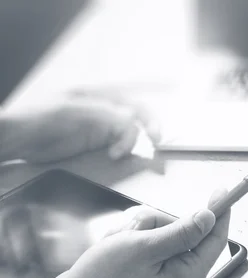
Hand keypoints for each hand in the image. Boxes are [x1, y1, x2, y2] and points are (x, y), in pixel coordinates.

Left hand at [2, 92, 159, 162]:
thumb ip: (108, 115)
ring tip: (126, 153)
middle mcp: (103, 108)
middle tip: (156, 141)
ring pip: (131, 131)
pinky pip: (120, 144)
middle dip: (150, 126)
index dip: (154, 93)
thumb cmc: (40, 118)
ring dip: (135, 142)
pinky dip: (125, 150)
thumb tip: (134, 121)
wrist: (18, 140)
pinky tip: (116, 155)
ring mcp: (100, 126)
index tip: (168, 102)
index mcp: (98, 94)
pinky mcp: (96, 143)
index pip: (133, 91)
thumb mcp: (76, 113)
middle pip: (137, 114)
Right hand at [28, 189, 229, 277]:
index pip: (215, 240)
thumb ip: (182, 232)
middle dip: (159, 223)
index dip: (219, 213)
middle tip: (135, 228)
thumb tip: (210, 217)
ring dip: (141, 229)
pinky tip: (116, 245)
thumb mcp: (144, 249)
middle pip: (185, 232)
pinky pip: (148, 243)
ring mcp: (163, 276)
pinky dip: (132, 238)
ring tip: (120, 241)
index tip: (221, 191)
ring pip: (164, 233)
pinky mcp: (148, 272)